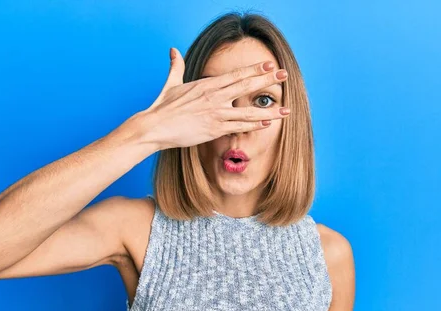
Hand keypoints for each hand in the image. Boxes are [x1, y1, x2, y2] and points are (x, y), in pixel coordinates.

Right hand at [133, 47, 289, 150]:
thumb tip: (173, 50)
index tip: (269, 66)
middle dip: (267, 81)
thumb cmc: (162, 107)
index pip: (236, 74)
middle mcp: (214, 96)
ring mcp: (215, 113)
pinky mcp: (214, 129)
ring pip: (248, 111)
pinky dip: (253, 125)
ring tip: (286, 110)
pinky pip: (238, 127)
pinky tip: (266, 123)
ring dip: (268, 111)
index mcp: (206, 85)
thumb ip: (176, 66)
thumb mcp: (171, 84)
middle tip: (284, 75)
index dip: (254, 70)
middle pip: (246, 86)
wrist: (154, 127)